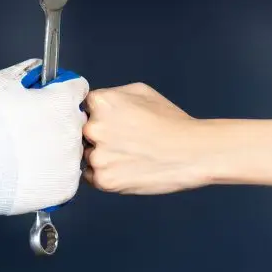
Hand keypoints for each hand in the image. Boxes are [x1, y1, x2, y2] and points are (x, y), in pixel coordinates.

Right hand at [0, 58, 88, 221]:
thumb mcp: (0, 82)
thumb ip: (26, 72)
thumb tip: (36, 71)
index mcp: (63, 101)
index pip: (78, 87)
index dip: (62, 90)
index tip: (50, 98)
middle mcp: (73, 130)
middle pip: (76, 121)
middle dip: (59, 121)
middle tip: (32, 130)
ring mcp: (71, 161)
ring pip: (71, 152)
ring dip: (55, 150)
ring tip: (28, 155)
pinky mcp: (66, 187)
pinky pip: (65, 178)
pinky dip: (51, 176)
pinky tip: (30, 173)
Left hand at [83, 83, 202, 193]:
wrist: (192, 153)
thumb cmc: (172, 124)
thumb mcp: (142, 92)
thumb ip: (112, 94)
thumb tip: (95, 103)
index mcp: (101, 102)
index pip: (81, 107)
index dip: (95, 115)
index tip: (108, 121)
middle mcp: (94, 128)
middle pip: (80, 132)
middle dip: (96, 136)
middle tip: (120, 140)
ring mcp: (97, 156)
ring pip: (86, 155)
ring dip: (100, 156)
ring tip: (128, 155)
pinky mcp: (103, 179)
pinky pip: (91, 176)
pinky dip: (105, 174)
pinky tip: (125, 167)